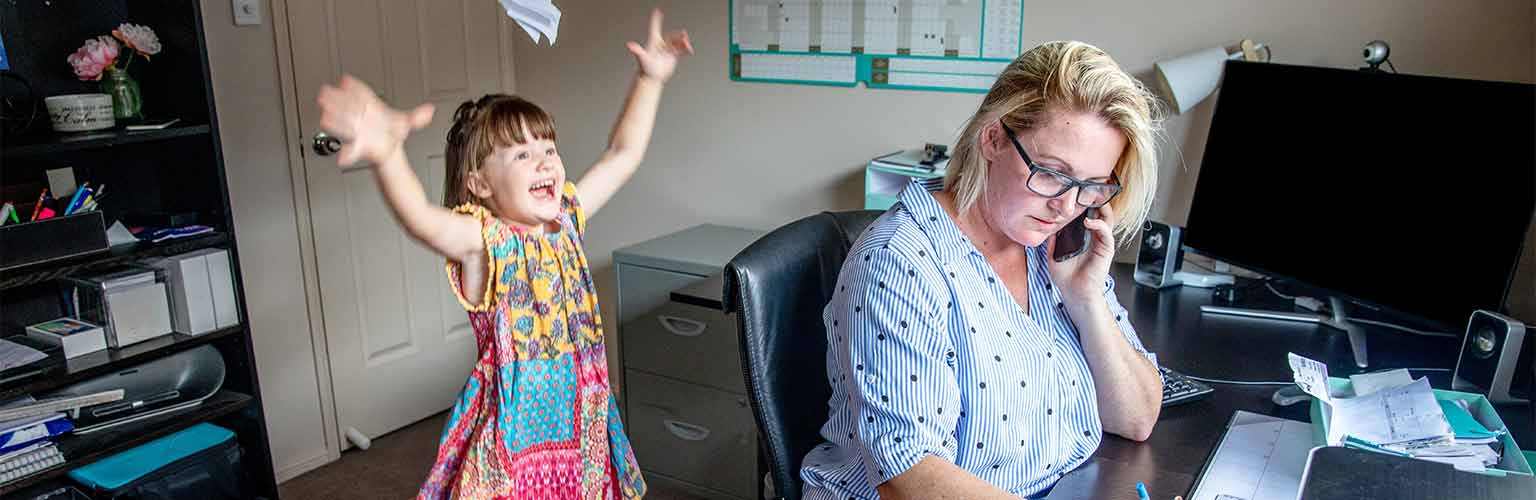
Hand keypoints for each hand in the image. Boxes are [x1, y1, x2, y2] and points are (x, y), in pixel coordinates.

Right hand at [316, 75, 433, 166]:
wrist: (389, 149)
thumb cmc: (393, 133)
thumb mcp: (406, 123)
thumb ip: (417, 117)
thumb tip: (430, 110)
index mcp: (374, 109)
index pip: (363, 95)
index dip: (354, 87)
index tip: (346, 80)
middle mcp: (363, 118)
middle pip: (348, 107)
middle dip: (337, 100)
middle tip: (326, 92)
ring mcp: (359, 130)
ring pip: (345, 125)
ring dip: (335, 121)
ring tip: (325, 117)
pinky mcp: (359, 145)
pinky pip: (352, 149)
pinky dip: (348, 154)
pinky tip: (343, 156)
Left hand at [626, 8, 692, 82]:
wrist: (652, 78)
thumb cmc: (645, 68)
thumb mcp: (642, 58)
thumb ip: (637, 50)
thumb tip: (629, 45)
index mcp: (653, 41)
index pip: (655, 27)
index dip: (656, 19)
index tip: (657, 11)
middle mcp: (661, 44)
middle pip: (671, 36)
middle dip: (678, 36)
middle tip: (684, 35)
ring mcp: (667, 49)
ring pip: (677, 43)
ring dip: (683, 42)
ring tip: (687, 46)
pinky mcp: (672, 55)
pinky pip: (681, 50)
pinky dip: (686, 49)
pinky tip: (690, 51)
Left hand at [1045, 202, 1118, 303]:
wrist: (1074, 293)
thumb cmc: (1066, 277)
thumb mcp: (1053, 253)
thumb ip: (1053, 240)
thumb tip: (1048, 226)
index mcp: (1083, 237)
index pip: (1088, 216)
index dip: (1085, 205)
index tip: (1077, 193)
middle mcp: (1094, 238)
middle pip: (1100, 214)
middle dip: (1096, 201)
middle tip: (1088, 189)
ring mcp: (1101, 243)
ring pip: (1107, 220)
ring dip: (1101, 208)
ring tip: (1091, 199)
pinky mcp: (1106, 250)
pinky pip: (1106, 234)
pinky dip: (1099, 225)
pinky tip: (1088, 222)